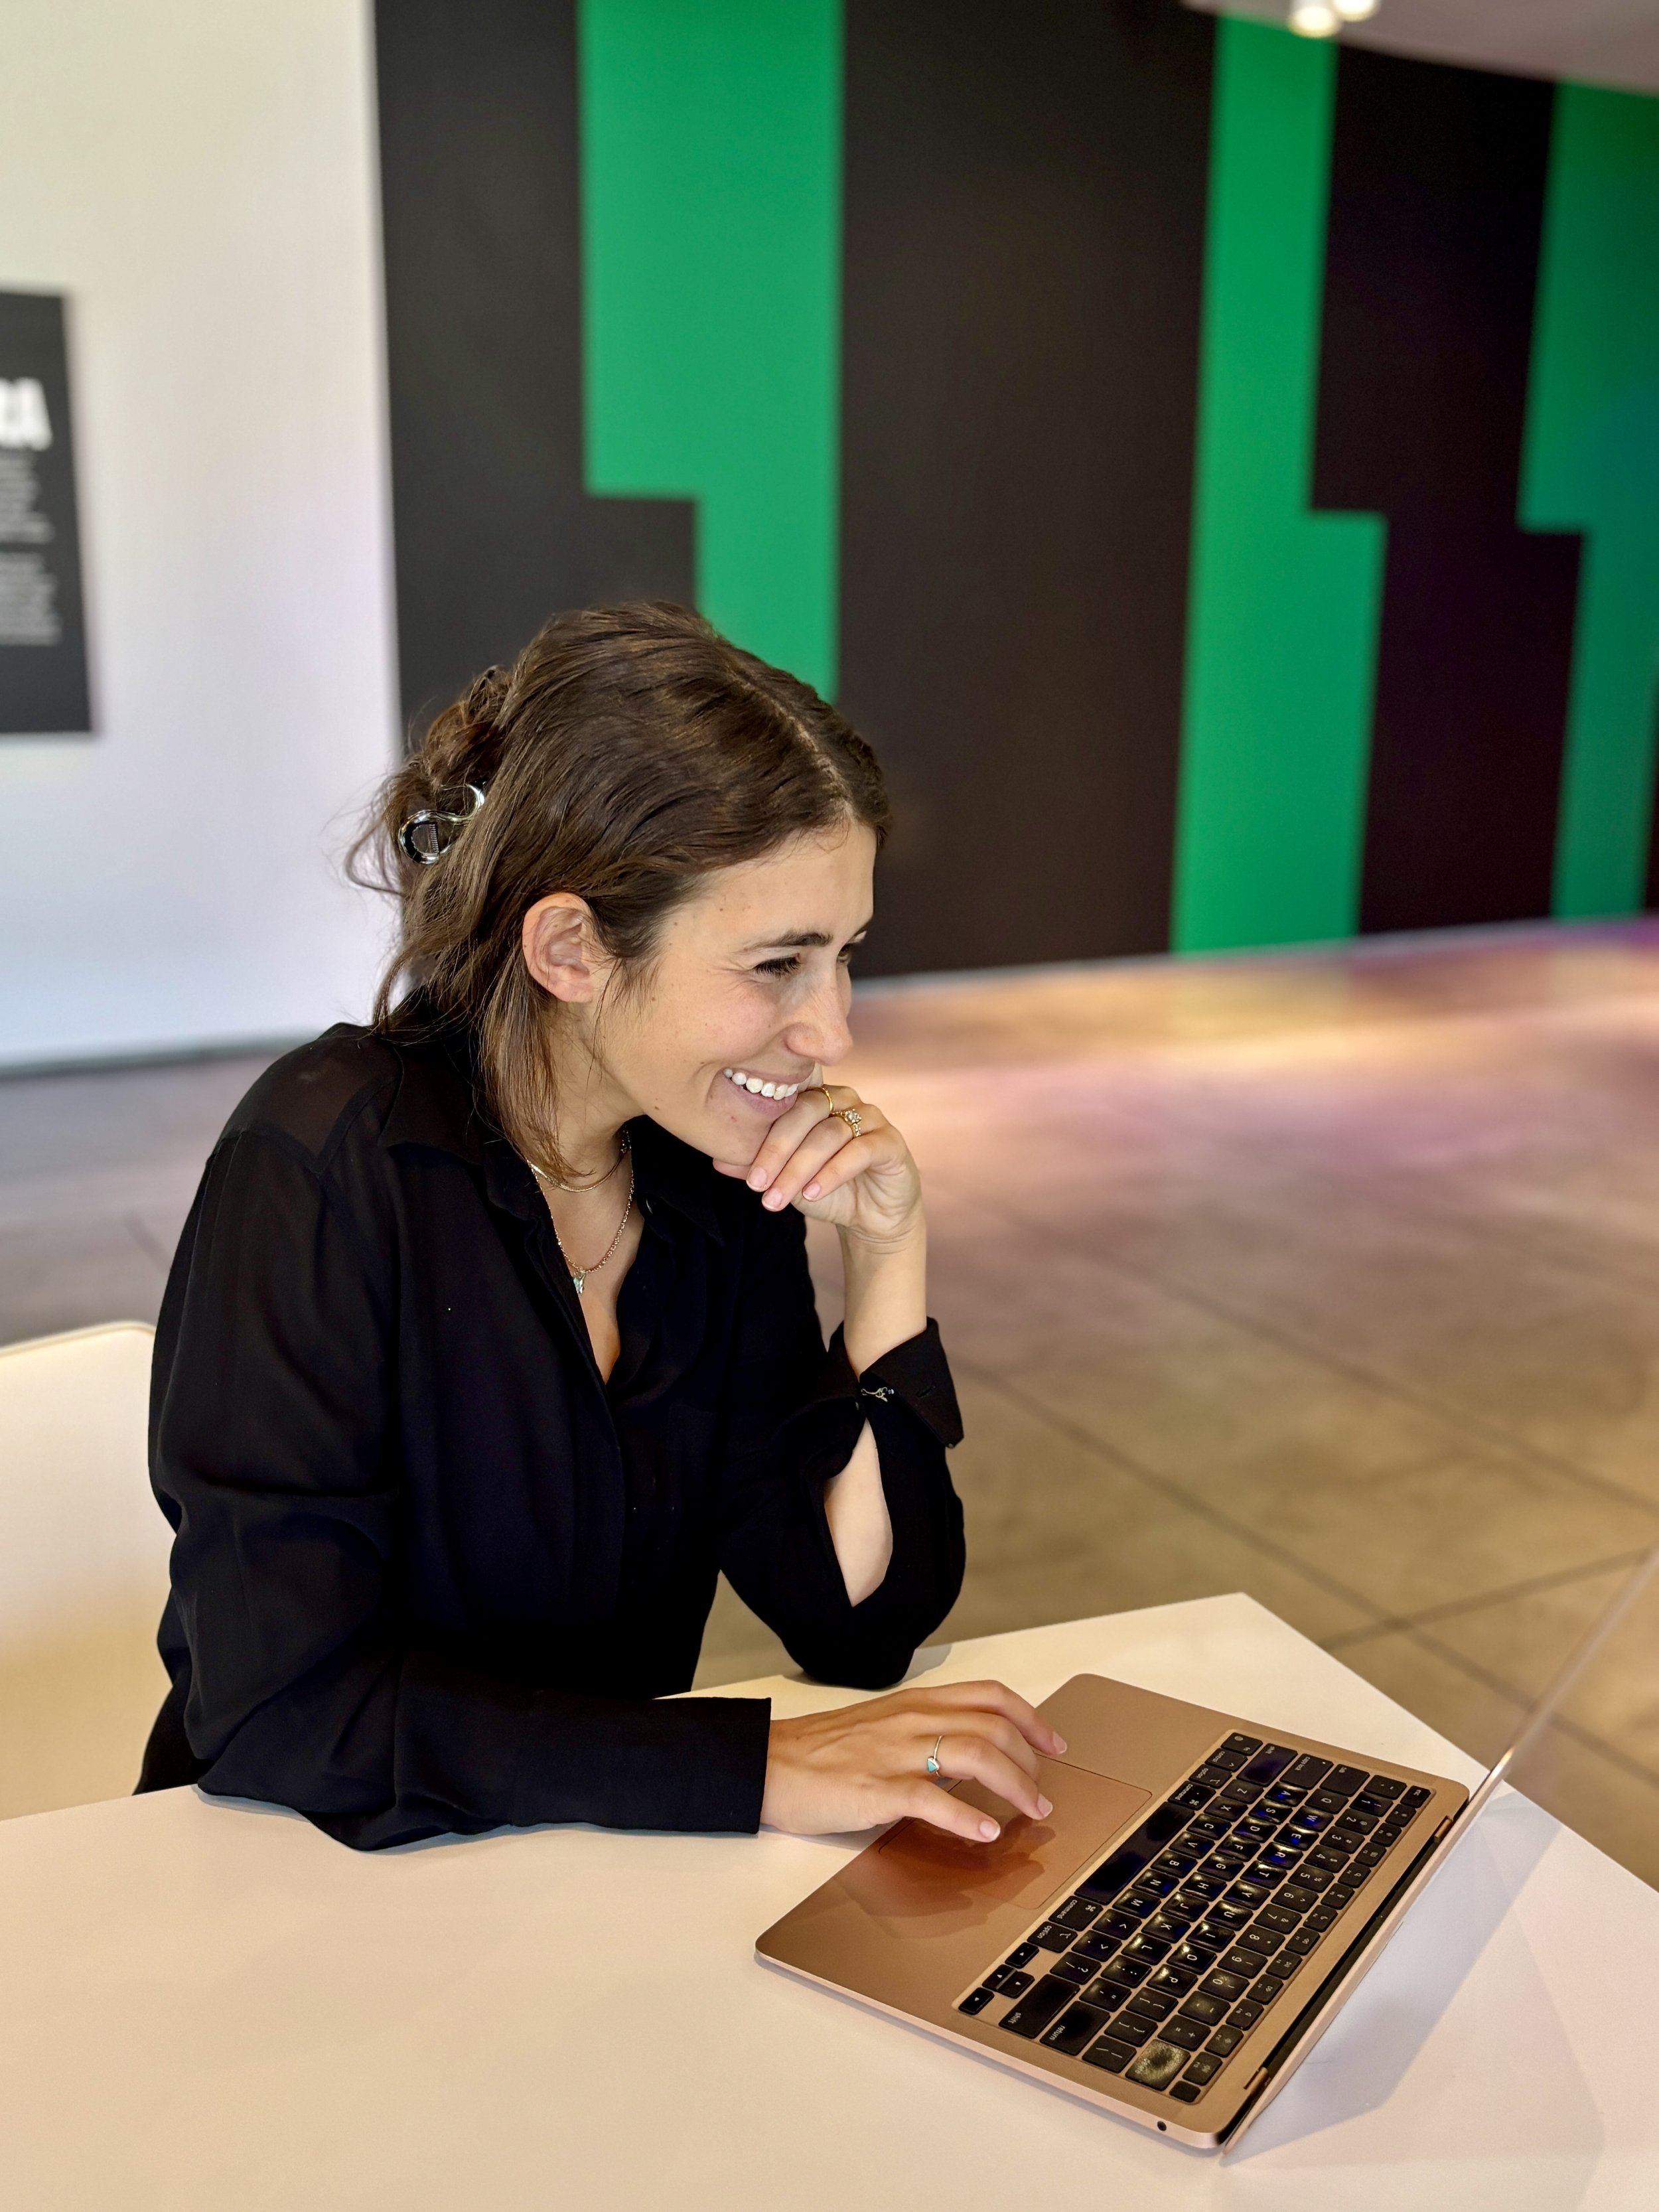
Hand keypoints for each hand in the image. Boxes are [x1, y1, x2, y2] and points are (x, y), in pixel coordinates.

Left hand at [713, 1083, 920, 1248]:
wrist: (871, 1219)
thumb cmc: (827, 1189)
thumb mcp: (787, 1180)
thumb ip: (760, 1166)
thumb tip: (718, 1161)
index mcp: (816, 1099)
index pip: (786, 1100)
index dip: (764, 1131)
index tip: (743, 1169)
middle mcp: (844, 1099)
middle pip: (806, 1112)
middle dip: (777, 1150)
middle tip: (757, 1184)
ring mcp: (870, 1117)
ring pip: (830, 1133)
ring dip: (800, 1168)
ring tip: (780, 1198)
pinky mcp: (890, 1142)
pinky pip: (860, 1150)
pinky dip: (833, 1173)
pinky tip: (814, 1193)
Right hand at [760, 1680, 1067, 1841]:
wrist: (768, 1763)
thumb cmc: (823, 1750)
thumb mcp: (883, 1726)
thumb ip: (926, 1733)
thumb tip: (974, 1757)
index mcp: (915, 1703)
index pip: (989, 1695)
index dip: (1031, 1718)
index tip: (1054, 1743)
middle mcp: (911, 1720)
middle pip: (993, 1727)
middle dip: (1031, 1761)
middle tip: (1044, 1794)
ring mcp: (894, 1753)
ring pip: (975, 1754)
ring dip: (1015, 1786)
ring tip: (1031, 1812)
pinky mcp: (875, 1789)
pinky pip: (931, 1798)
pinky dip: (966, 1817)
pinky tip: (985, 1832)